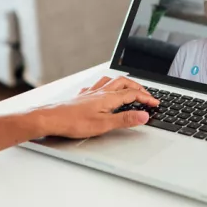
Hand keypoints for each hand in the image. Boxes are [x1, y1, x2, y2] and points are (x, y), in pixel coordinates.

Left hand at [30, 76, 157, 139]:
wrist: (51, 118)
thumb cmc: (73, 122)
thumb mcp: (103, 125)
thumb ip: (124, 119)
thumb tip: (143, 115)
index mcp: (108, 98)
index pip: (132, 94)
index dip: (146, 98)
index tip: (155, 103)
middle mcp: (100, 92)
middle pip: (123, 83)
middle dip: (138, 88)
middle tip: (147, 95)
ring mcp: (90, 92)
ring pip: (110, 81)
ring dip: (123, 83)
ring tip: (129, 87)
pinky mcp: (81, 96)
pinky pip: (97, 85)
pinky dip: (106, 85)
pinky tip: (102, 89)